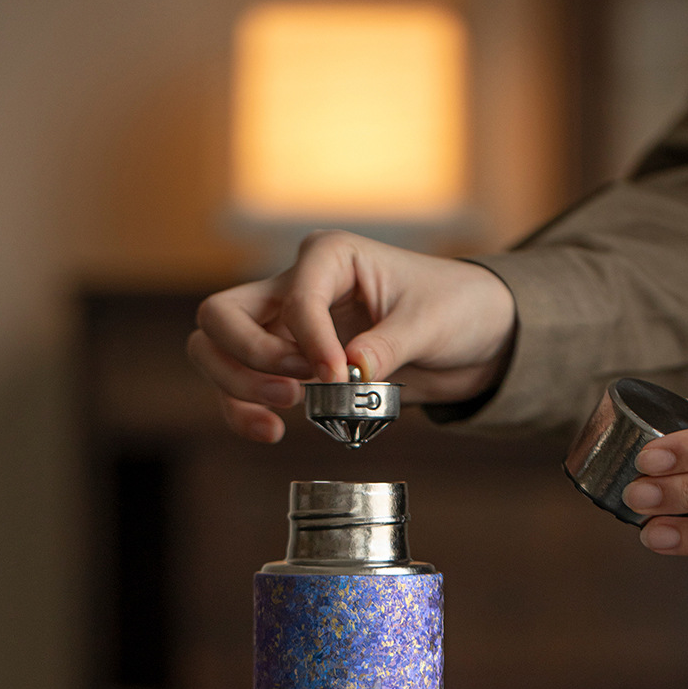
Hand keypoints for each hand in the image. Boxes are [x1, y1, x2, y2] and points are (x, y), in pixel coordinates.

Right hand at [188, 230, 516, 442]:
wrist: (473, 336)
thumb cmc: (453, 308)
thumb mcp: (432, 323)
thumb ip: (389, 346)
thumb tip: (349, 370)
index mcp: (329, 256)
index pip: (294, 299)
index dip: (310, 343)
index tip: (339, 377)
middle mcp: (294, 284)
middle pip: (221, 315)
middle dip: (247, 357)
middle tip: (294, 390)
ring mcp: (283, 325)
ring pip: (214, 349)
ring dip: (235, 386)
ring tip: (283, 414)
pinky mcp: (286, 363)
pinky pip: (238, 385)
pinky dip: (242, 409)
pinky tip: (270, 431)